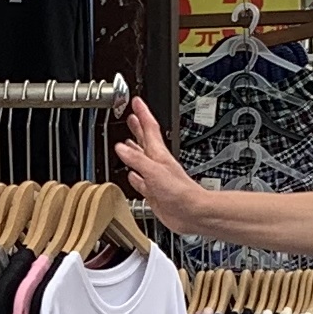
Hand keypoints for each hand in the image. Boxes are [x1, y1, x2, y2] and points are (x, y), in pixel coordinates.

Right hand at [116, 101, 212, 231]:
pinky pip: (141, 181)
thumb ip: (137, 160)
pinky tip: (132, 175)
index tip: (136, 101)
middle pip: (145, 141)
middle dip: (137, 128)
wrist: (192, 212)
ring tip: (126, 142)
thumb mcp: (154, 171)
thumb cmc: (180, 191)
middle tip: (131, 117)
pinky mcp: (154, 192)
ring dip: (133, 151)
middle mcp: (157, 164)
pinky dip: (134, 176)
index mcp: (158, 154)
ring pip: (141, 160)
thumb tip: (121, 148)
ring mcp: (155, 177)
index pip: (149, 128)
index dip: (143, 113)